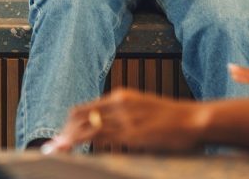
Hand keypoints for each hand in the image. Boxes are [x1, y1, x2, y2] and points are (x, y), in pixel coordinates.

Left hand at [44, 88, 207, 154]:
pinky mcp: (135, 134)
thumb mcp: (141, 110)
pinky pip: (105, 138)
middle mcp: (119, 104)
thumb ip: (121, 117)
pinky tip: (79, 152)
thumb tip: (101, 134)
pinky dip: (89, 145)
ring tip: (56, 151)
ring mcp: (126, 119)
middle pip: (81, 118)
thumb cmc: (171, 118)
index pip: (84, 110)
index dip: (69, 124)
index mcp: (120, 96)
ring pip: (89, 129)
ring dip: (70, 140)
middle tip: (52, 148)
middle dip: (64, 133)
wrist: (195, 119)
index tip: (60, 137)